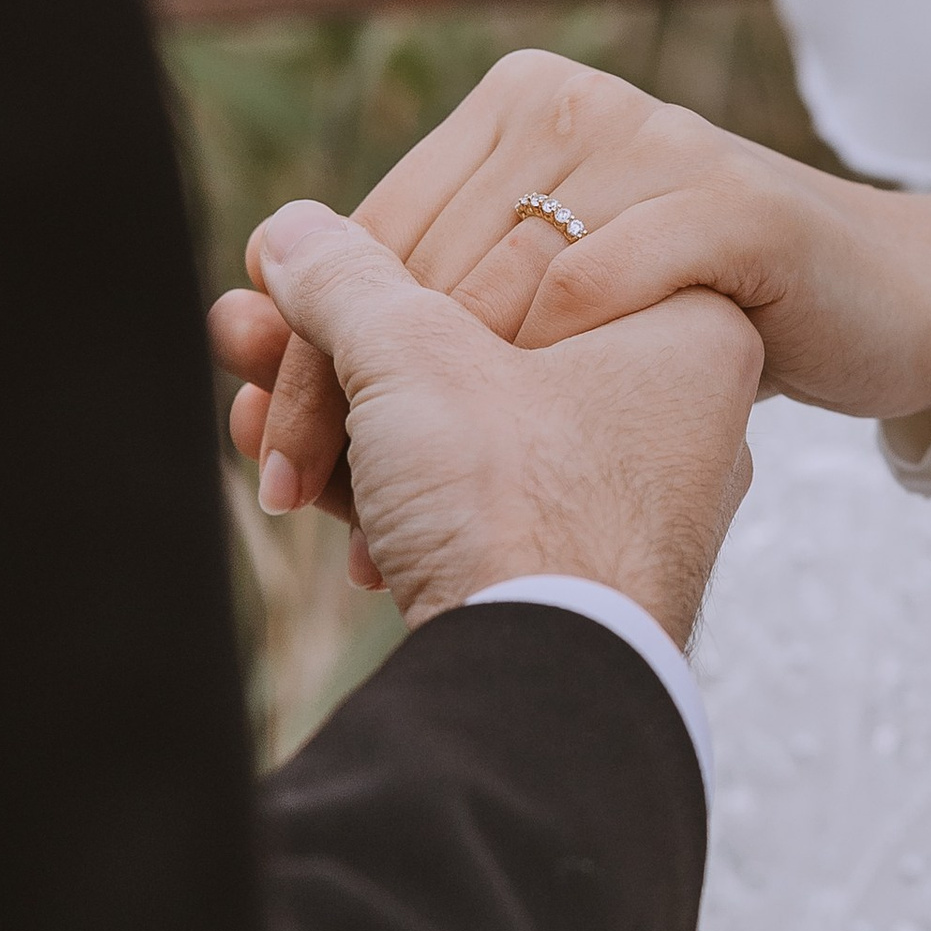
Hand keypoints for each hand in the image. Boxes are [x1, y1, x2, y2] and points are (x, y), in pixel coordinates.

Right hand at [223, 196, 761, 637]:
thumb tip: (294, 231)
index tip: (293, 273)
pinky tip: (285, 469)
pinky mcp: (575, 570)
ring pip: (461, 424)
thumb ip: (349, 279)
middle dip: (340, 347)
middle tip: (248, 332)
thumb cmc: (514, 508)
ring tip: (243, 393)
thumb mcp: (415, 359)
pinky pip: (470, 498)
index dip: (385, 264)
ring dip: (342, 411)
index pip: (517, 256)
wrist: (535, 699)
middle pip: (476, 344)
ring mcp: (626, 497)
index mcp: (688, 325)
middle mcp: (678, 409)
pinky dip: (383, 480)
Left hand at [229, 56, 930, 531]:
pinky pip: (604, 281)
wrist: (890, 301)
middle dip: (353, 400)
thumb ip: (410, 298)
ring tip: (401, 521)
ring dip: (447, 417)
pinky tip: (525, 450)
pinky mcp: (736, 203)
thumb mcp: (544, 298)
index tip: (276, 464)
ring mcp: (658, 144)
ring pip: (496, 288)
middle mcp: (572, 102)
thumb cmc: (701, 312)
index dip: (309, 357)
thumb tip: (240, 306)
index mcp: (514, 105)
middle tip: (317, 506)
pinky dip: (555, 366)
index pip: (372, 238)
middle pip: (416, 266)